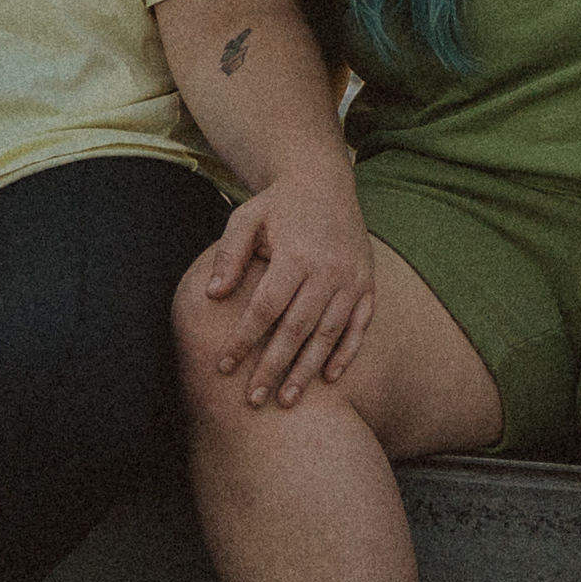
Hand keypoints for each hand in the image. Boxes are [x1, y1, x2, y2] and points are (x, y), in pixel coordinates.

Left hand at [185, 164, 375, 407]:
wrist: (324, 182)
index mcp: (296, 254)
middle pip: (298, 328)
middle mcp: (329, 270)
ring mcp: (352, 279)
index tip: (224, 366)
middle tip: (254, 400)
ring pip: (330, 333)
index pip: (265, 308)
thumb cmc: (277, 205)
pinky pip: (360, 326)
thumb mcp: (246, 218)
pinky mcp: (367, 284)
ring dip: (308, 370)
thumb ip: (229, 254)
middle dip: (274, 367)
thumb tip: (213, 295)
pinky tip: (330, 379)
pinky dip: (347, 353)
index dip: (244, 340)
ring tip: (288, 400)